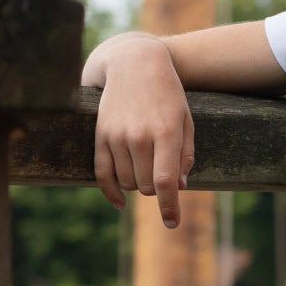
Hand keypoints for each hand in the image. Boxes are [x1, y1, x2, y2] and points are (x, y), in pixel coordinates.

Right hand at [85, 34, 194, 226]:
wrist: (134, 63)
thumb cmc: (167, 94)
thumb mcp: (185, 120)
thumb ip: (185, 155)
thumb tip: (178, 188)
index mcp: (165, 133)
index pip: (165, 181)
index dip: (169, 207)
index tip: (171, 223)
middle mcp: (139, 136)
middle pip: (147, 186)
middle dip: (157, 188)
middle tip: (161, 172)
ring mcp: (116, 135)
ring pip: (127, 182)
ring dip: (138, 184)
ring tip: (145, 166)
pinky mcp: (100, 135)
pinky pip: (102, 174)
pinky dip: (111, 192)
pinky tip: (120, 203)